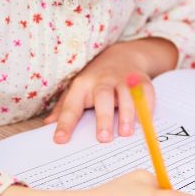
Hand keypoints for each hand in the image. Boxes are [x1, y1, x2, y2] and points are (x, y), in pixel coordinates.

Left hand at [45, 38, 176, 143]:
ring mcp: (124, 79)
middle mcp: (103, 80)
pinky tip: (144, 122)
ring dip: (127, 114)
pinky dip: (147, 107)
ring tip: (126, 133)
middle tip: (103, 138)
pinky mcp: (142, 80)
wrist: (123, 55)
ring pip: (126, 95)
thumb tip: (48, 125)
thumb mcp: (77, 89)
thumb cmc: (96, 79)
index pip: (72, 105)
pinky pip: (146, 93)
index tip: (60, 140)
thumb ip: (64, 107)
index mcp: (83, 85)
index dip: (65, 123)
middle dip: (103, 118)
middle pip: (103, 97)